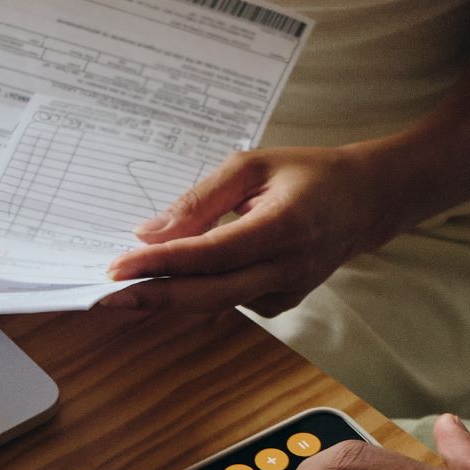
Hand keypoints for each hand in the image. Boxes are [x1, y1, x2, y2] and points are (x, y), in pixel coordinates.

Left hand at [100, 144, 400, 316]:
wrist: (366, 202)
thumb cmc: (309, 175)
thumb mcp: (252, 166)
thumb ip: (201, 200)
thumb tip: (150, 233)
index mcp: (284, 228)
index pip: (210, 256)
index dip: (161, 264)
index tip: (117, 268)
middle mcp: (287, 269)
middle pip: (208, 295)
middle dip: (152, 297)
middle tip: (103, 295)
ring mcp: (286, 293)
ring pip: (214, 302)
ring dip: (168, 294)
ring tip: (124, 285)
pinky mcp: (279, 304)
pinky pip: (227, 300)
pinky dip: (196, 290)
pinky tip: (170, 278)